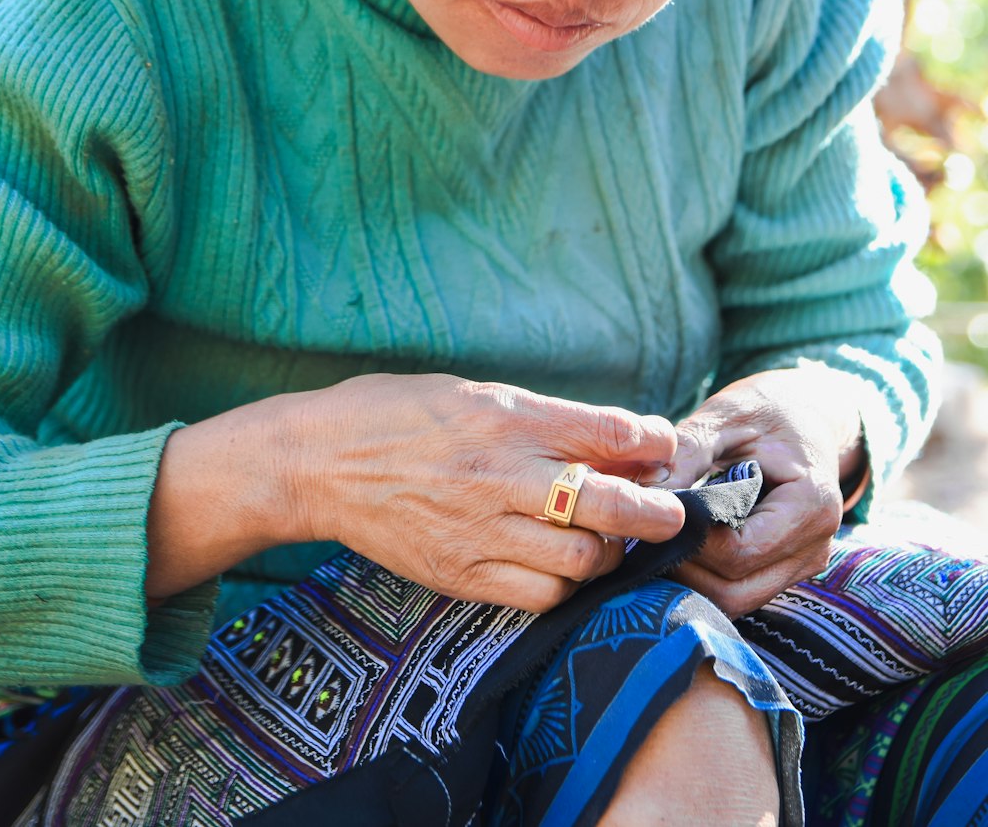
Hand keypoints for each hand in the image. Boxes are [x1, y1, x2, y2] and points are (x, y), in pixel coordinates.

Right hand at [283, 373, 683, 611]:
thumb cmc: (400, 414)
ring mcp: (477, 528)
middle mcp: (497, 473)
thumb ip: (546, 419)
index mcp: (503, 416)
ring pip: (581, 560)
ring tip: (605, 541)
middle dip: (655, 512)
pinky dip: (565, 586)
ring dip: (607, 554)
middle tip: (670, 514)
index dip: (653, 442)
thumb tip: (622, 439)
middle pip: (607, 503)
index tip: (667, 449)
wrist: (319, 462)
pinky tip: (561, 568)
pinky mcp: (459, 573)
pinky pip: (538, 596)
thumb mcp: (476, 393)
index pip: (606, 430)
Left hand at [653, 367, 864, 615]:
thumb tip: (645, 491)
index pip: (740, 550)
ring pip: (736, 600)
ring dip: (690, 580)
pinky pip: (739, 591)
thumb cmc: (765, 409)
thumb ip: (688, 451)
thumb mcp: (725, 416)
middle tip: (642, 535)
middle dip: (684, 567)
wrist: (805, 415)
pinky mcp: (786, 570)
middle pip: (737, 588)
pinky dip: (704, 578)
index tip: (650, 513)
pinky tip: (677, 546)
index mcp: (812, 504)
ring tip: (655, 541)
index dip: (690, 539)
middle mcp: (815, 545)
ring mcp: (803, 564)